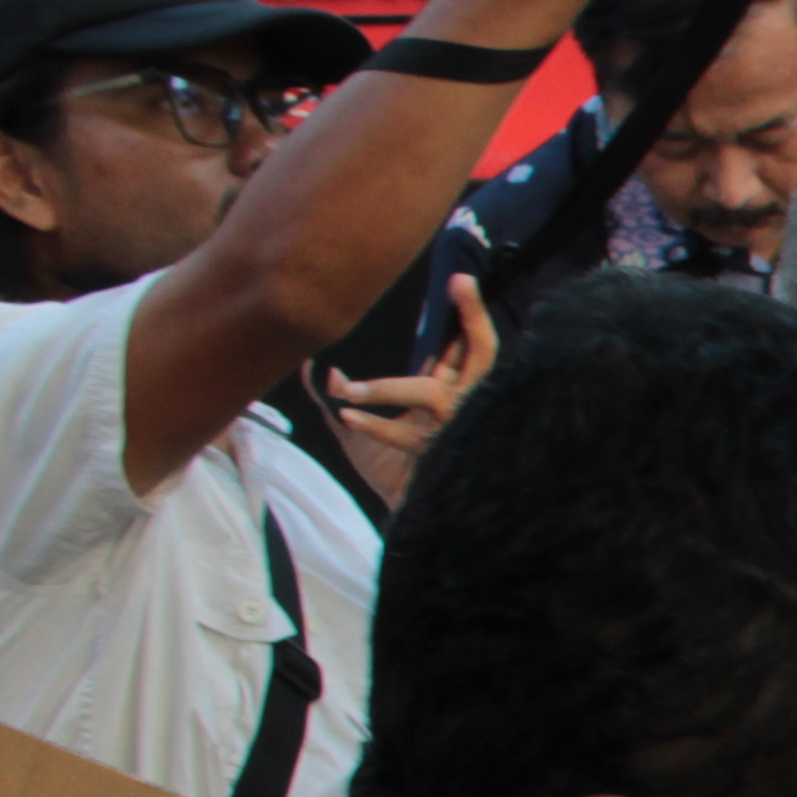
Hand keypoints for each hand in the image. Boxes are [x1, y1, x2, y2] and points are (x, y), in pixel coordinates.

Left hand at [313, 270, 495, 496]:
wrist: (400, 515)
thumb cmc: (387, 470)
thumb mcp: (352, 428)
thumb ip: (335, 395)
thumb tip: (315, 367)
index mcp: (447, 391)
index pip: (467, 347)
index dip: (467, 314)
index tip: (459, 280)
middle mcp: (460, 405)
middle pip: (482, 355)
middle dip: (473, 319)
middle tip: (461, 285)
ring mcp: (453, 431)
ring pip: (435, 394)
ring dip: (389, 387)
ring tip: (348, 391)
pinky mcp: (438, 457)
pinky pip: (408, 436)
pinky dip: (375, 425)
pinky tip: (346, 417)